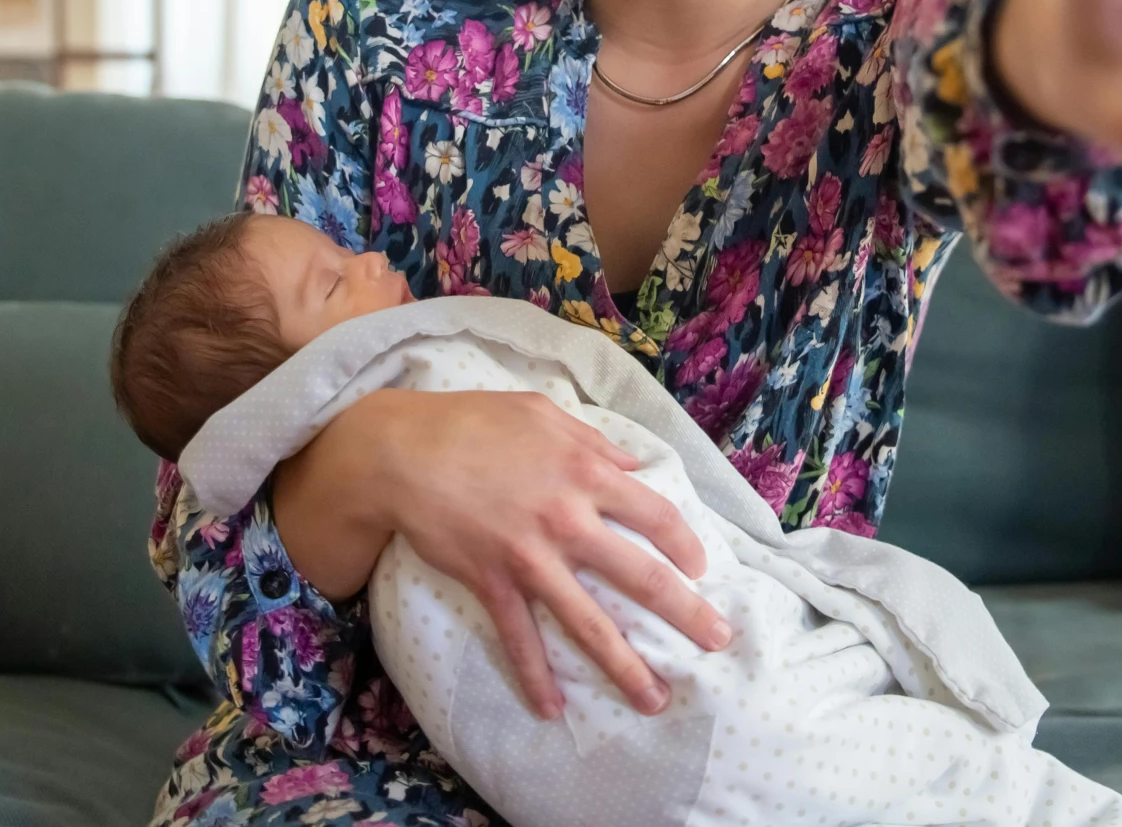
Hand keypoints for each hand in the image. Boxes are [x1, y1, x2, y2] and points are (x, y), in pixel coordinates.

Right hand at [270, 387, 727, 720]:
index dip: (684, 544)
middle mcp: (568, 520)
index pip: (656, 515)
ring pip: (589, 624)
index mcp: (587, 472)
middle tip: (718, 641)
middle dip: (686, 613)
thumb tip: (629, 466)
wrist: (403, 451)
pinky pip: (520, 638)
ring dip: (625, 668)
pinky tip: (552, 709)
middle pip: (641, 578)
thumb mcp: (542, 412)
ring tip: (655, 701)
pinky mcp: (492, 582)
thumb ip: (592, 441)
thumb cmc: (472, 422)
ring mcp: (531, 558)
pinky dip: (535, 677)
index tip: (700, 568)